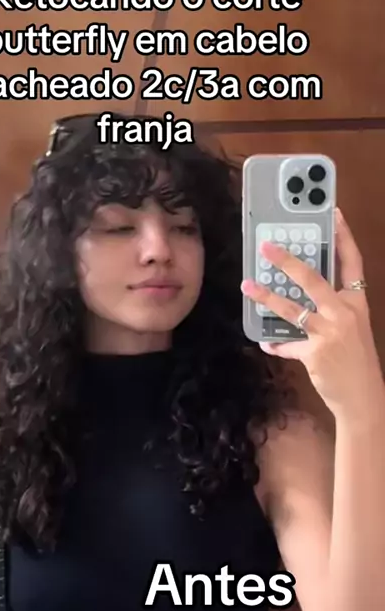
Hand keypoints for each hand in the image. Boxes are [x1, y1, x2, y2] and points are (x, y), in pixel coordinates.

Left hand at [241, 208, 384, 416]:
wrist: (364, 397)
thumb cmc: (357, 360)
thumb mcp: (353, 327)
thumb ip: (332, 308)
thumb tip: (302, 294)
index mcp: (357, 301)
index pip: (351, 261)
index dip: (343, 236)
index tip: (333, 213)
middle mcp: (345, 312)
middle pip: (313, 278)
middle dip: (287, 261)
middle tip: (266, 246)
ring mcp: (330, 332)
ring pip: (292, 308)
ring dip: (267, 296)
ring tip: (246, 286)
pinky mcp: (315, 352)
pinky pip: (287, 344)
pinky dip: (275, 343)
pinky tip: (265, 342)